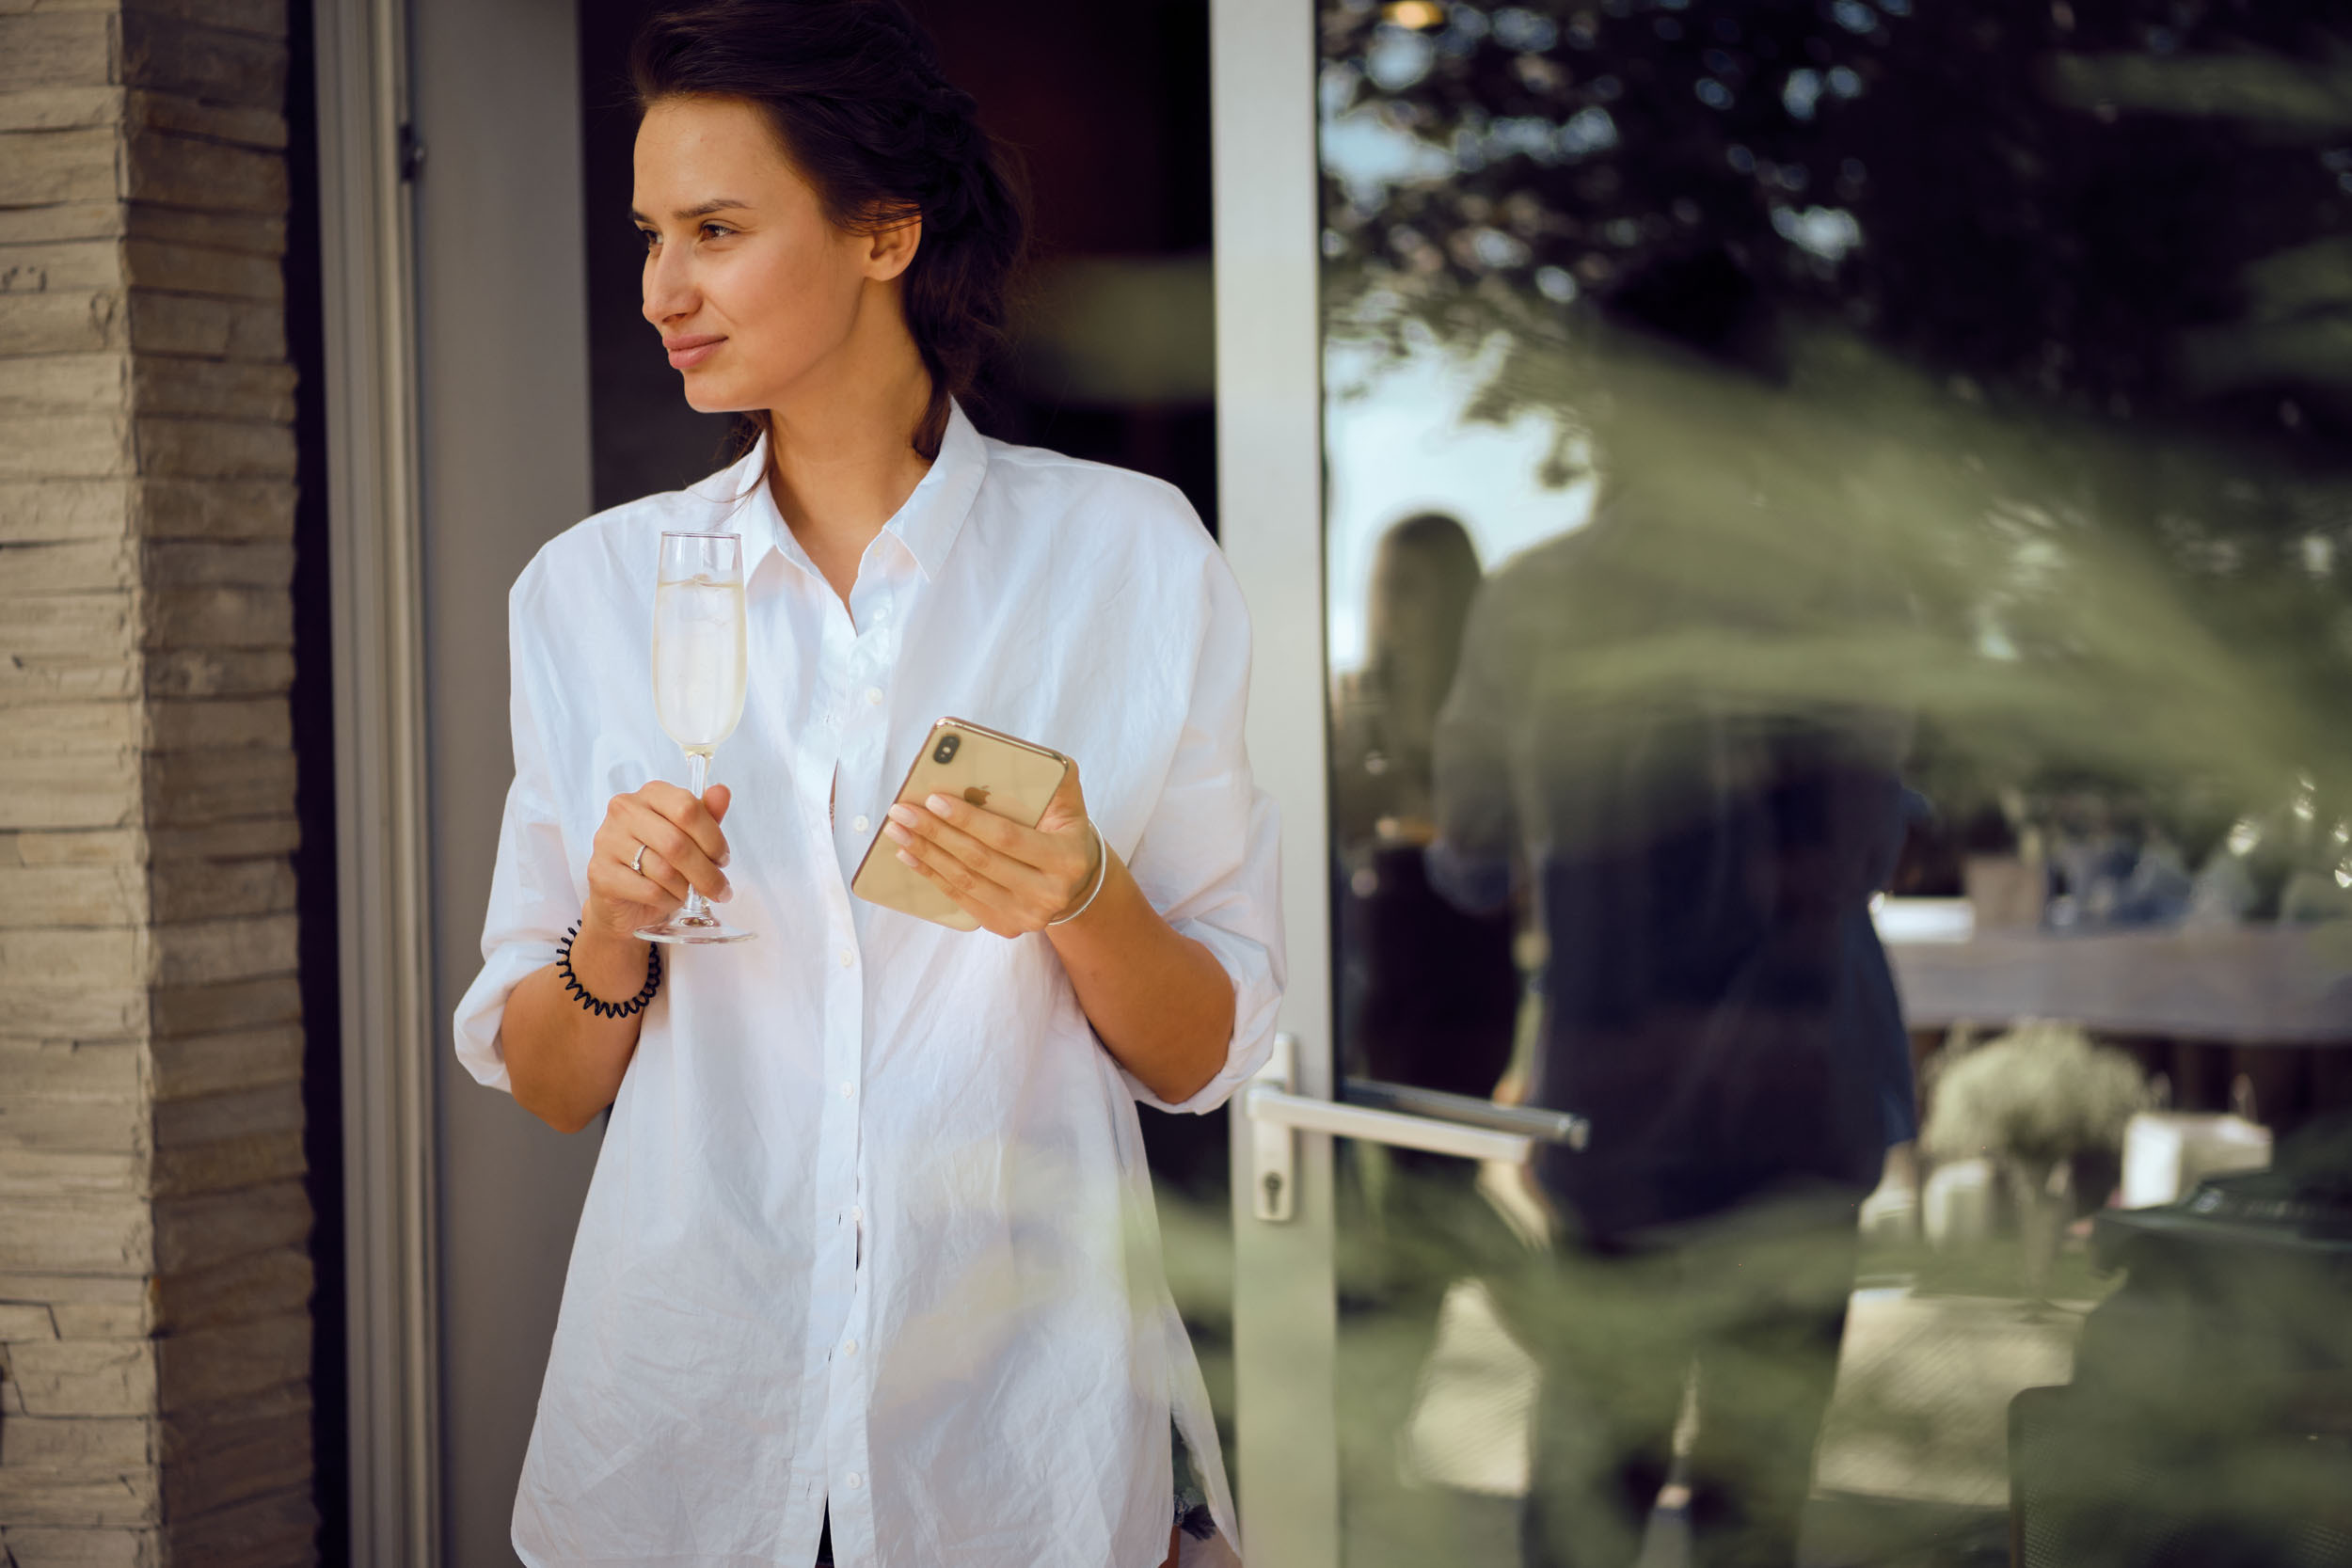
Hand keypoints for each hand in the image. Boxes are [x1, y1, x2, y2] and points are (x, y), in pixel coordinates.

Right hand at [584, 781, 732, 939]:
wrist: (622, 900)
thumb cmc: (657, 861)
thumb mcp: (687, 836)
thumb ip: (705, 815)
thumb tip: (722, 792)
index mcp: (650, 794)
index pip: (687, 808)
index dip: (712, 838)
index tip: (722, 859)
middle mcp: (624, 810)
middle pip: (676, 842)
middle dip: (706, 872)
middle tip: (719, 889)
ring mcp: (608, 840)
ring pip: (664, 870)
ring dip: (686, 888)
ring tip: (691, 894)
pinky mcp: (600, 872)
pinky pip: (649, 890)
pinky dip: (668, 900)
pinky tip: (669, 899)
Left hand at [883, 762, 1101, 936]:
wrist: (1076, 881)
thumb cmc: (1064, 831)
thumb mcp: (1069, 802)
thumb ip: (1053, 777)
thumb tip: (1017, 752)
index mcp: (1066, 858)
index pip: (1007, 837)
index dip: (968, 819)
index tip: (933, 799)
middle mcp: (1048, 893)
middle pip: (980, 860)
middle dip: (935, 833)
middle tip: (902, 812)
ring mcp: (1026, 915)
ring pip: (965, 881)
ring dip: (926, 854)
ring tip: (898, 830)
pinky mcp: (1005, 926)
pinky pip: (961, 898)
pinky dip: (931, 875)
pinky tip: (910, 855)